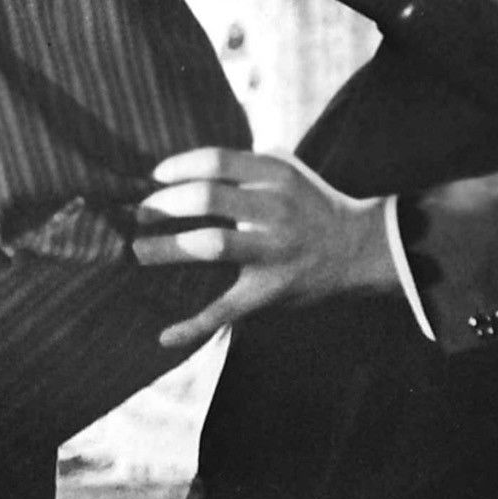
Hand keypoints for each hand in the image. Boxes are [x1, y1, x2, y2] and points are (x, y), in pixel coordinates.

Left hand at [133, 148, 393, 348]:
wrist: (359, 248)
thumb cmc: (309, 203)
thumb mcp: (286, 168)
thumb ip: (243, 162)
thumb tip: (182, 164)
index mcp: (276, 175)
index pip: (216, 161)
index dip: (178, 167)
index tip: (154, 176)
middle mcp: (275, 210)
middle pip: (208, 198)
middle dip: (165, 204)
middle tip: (141, 212)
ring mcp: (273, 252)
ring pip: (212, 246)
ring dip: (168, 249)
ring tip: (138, 251)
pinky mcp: (270, 291)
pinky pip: (228, 310)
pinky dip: (194, 326)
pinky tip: (165, 336)